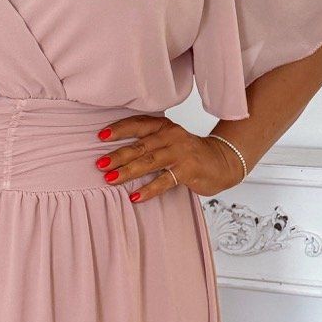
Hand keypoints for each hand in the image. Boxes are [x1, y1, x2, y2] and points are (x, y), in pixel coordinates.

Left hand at [94, 115, 243, 202]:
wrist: (222, 162)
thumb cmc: (189, 154)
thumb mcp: (169, 142)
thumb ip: (149, 143)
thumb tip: (116, 155)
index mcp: (165, 127)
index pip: (139, 124)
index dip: (119, 129)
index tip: (100, 136)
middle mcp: (172, 136)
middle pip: (140, 145)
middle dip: (118, 155)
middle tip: (99, 165)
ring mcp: (181, 153)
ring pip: (150, 161)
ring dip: (128, 171)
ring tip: (110, 179)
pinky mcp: (189, 170)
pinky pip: (165, 181)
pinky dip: (149, 189)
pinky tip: (135, 197)